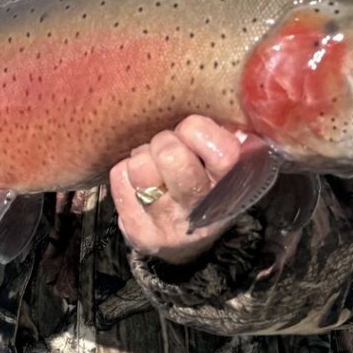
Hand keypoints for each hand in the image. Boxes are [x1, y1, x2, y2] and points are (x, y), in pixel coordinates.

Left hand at [109, 115, 243, 265]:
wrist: (187, 246)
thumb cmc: (206, 187)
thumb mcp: (226, 167)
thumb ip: (225, 138)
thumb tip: (217, 105)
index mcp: (233, 187)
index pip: (222, 152)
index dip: (198, 130)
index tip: (190, 131)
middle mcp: (203, 210)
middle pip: (172, 156)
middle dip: (164, 141)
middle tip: (166, 146)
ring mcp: (169, 225)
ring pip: (140, 166)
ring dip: (142, 157)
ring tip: (151, 164)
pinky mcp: (138, 232)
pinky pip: (119, 178)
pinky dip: (125, 172)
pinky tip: (138, 183)